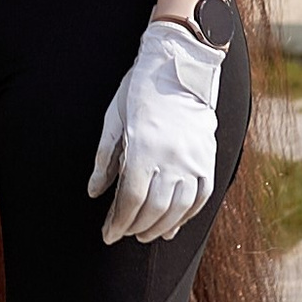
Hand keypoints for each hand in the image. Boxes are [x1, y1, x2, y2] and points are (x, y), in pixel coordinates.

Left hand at [88, 16, 225, 244]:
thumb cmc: (140, 91)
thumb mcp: (113, 120)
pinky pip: (202, 197)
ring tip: (147, 234)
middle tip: (125, 234)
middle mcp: (171, 160)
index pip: (131, 200)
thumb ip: (104, 159)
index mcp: (144, 150)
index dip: (118, 222)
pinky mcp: (208, 159)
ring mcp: (193, 160)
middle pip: (155, 209)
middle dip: (137, 228)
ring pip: (179, 208)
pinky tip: (175, 224)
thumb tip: (94, 192)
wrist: (178, 66)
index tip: (108, 235)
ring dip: (162, 227)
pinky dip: (188, 215)